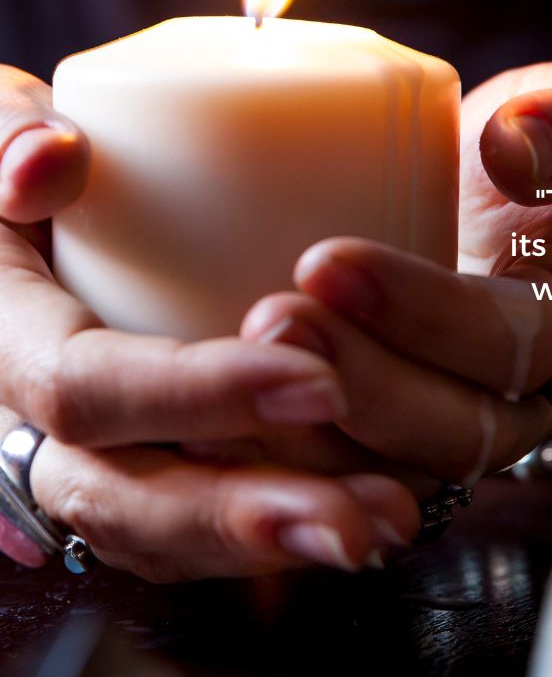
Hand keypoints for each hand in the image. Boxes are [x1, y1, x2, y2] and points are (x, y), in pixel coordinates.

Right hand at [0, 66, 417, 578]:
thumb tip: (53, 161)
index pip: (87, 390)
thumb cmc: (25, 178)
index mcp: (5, 344)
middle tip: (355, 522)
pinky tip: (367, 515)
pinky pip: (199, 531)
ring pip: (173, 535)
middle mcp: (39, 428)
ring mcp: (91, 463)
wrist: (32, 240)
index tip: (316, 379)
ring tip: (388, 525)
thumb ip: (9, 134)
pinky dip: (277, 534)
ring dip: (281, 542)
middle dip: (244, 516)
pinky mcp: (144, 475)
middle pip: (129, 501)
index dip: (194, 395)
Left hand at [243, 62, 551, 481]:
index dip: (430, 315)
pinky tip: (210, 423)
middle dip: (360, 386)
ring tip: (229, 374)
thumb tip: (515, 146)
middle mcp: (517, 402)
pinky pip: (342, 478)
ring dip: (311, 436)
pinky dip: (281, 461)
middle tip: (272, 322)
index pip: (516, 343)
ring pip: (390, 472)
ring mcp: (449, 431)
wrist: (501, 215)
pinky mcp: (388, 443)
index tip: (332, 261)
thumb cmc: (537, 163)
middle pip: (452, 430)